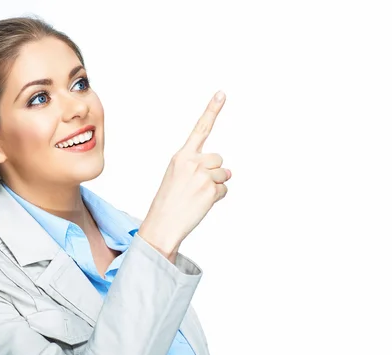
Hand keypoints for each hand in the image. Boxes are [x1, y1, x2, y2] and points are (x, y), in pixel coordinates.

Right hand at [138, 91, 231, 257]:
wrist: (162, 224)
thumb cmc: (168, 202)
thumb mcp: (177, 177)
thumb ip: (199, 167)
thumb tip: (229, 171)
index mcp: (181, 156)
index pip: (200, 129)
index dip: (212, 110)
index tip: (222, 93)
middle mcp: (193, 162)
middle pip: (219, 159)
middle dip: (214, 172)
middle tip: (196, 187)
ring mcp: (203, 176)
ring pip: (224, 175)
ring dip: (215, 186)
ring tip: (196, 196)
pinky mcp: (211, 190)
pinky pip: (224, 191)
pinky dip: (216, 198)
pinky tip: (201, 204)